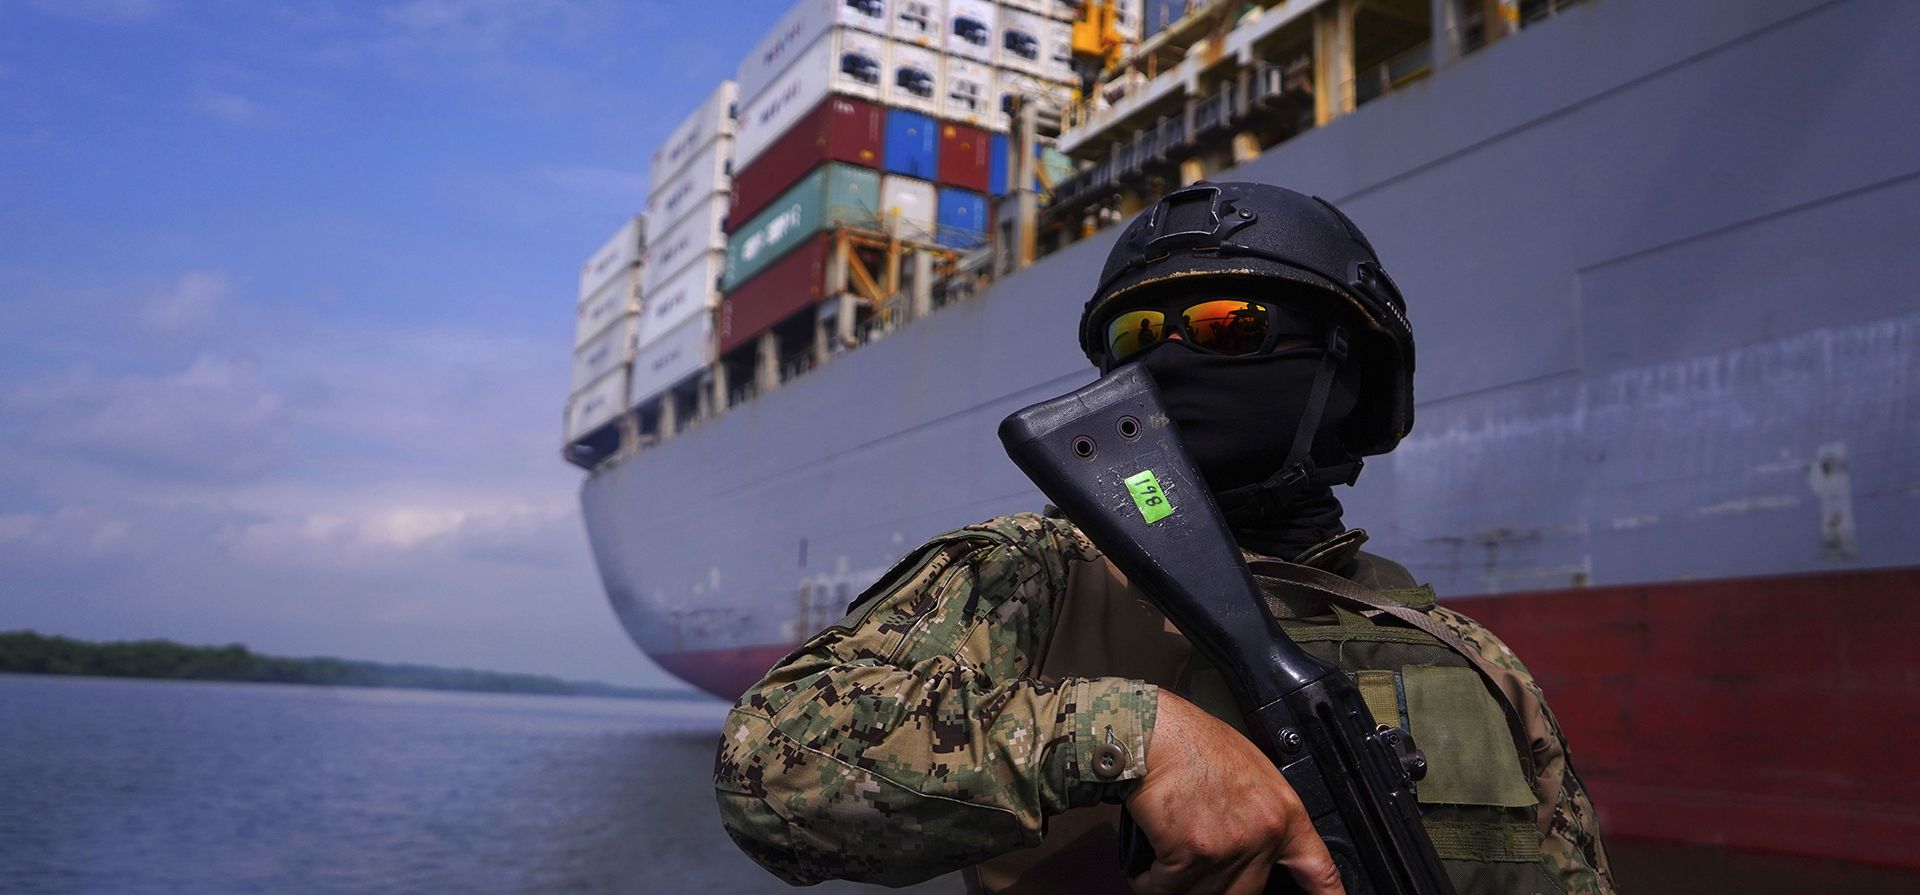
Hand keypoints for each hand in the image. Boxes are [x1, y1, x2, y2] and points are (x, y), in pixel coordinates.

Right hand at [1123, 692, 1344, 894]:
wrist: (1156, 733)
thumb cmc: (1191, 744)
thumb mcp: (1248, 774)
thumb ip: (1259, 815)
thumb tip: (1250, 845)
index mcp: (1282, 813)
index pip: (1318, 869)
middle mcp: (1263, 833)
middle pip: (1247, 893)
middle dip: (1215, 884)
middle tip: (1195, 862)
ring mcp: (1230, 846)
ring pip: (1203, 894)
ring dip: (1178, 884)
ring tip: (1165, 858)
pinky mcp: (1193, 853)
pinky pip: (1168, 887)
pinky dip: (1152, 881)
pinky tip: (1149, 866)